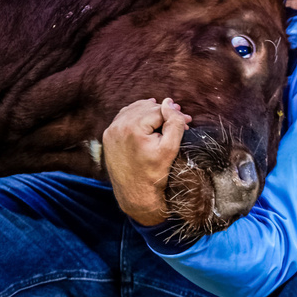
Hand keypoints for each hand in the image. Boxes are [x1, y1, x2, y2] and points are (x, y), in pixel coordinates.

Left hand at [102, 98, 191, 224]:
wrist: (135, 194)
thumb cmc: (155, 173)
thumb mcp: (170, 148)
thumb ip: (174, 122)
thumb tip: (169, 102)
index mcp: (132, 127)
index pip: (159, 110)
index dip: (175, 114)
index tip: (188, 122)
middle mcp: (117, 126)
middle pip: (146, 108)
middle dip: (164, 113)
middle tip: (180, 120)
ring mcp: (110, 131)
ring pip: (135, 110)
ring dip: (150, 112)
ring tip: (165, 119)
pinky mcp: (108, 137)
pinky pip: (124, 118)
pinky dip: (137, 116)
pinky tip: (147, 122)